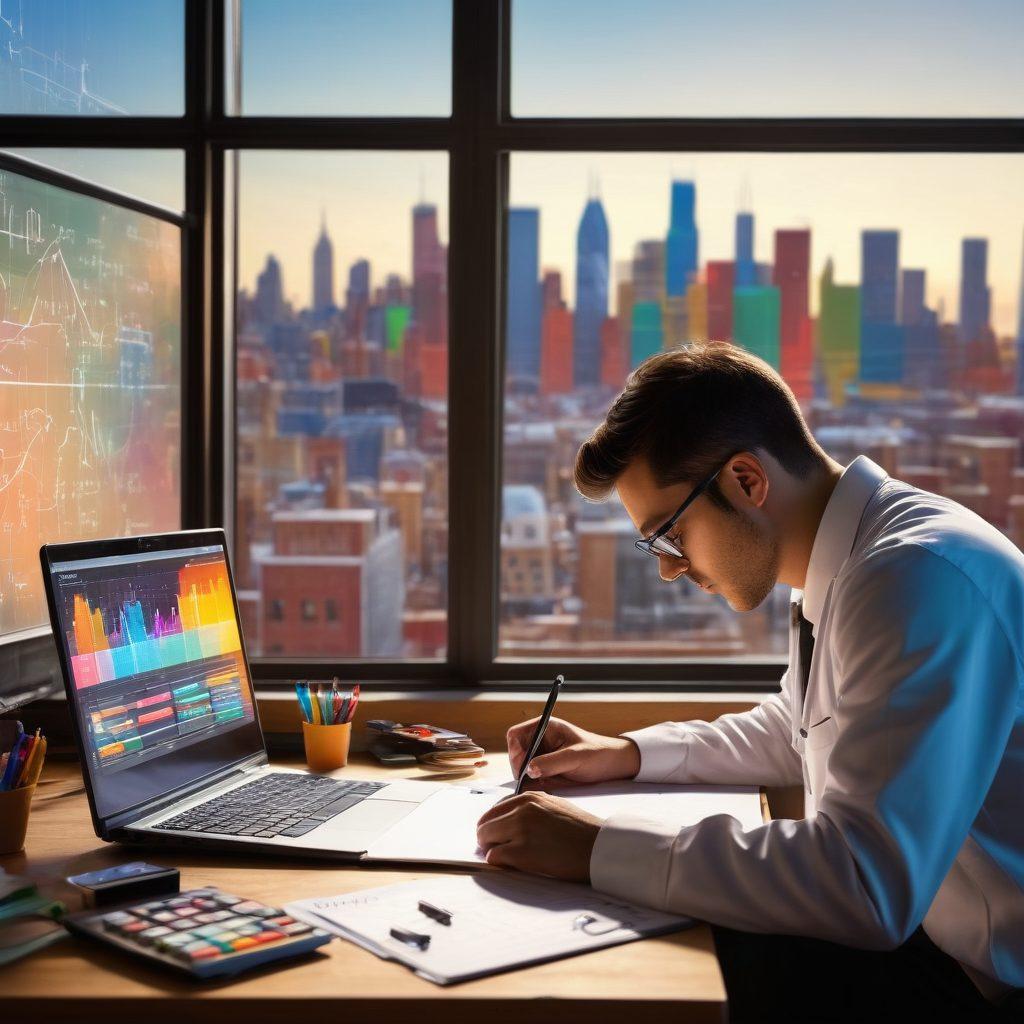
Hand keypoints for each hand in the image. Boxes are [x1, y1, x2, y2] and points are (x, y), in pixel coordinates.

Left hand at [476, 791, 601, 880]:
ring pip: (485, 839)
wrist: (598, 847)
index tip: (496, 835)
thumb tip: (508, 822)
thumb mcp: (554, 806)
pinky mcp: (520, 851)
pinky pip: (494, 857)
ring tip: (506, 858)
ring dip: (492, 849)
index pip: (495, 809)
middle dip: (488, 838)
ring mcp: (520, 829)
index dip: (493, 824)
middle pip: (485, 824)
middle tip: (496, 849)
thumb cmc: (581, 830)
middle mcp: (522, 809)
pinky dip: (499, 862)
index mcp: (529, 797)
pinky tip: (512, 865)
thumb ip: (531, 808)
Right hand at [507, 716, 640, 784]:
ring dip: (527, 778)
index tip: (523, 767)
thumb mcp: (575, 757)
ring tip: (543, 784)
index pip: (515, 735)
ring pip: (522, 768)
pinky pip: (531, 778)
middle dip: (520, 767)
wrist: (614, 766)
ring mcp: (543, 755)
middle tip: (532, 780)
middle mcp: (540, 740)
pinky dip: (533, 784)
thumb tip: (528, 769)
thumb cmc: (598, 754)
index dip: (515, 750)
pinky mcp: (546, 770)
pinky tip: (546, 787)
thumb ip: (551, 762)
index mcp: (545, 728)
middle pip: (515, 753)